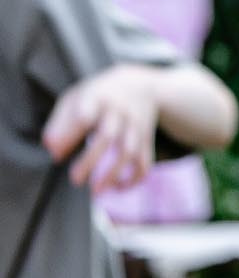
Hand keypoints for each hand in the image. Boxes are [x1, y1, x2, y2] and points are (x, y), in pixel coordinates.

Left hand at [41, 65, 160, 191]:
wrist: (142, 85)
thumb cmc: (98, 95)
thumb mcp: (75, 98)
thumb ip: (60, 123)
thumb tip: (53, 152)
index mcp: (97, 99)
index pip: (85, 115)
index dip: (72, 132)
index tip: (56, 152)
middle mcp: (120, 113)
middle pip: (107, 137)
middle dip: (91, 161)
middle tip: (75, 180)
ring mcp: (136, 127)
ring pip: (129, 152)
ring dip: (114, 174)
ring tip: (96, 192)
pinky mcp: (147, 140)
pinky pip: (145, 162)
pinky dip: (135, 178)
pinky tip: (119, 188)